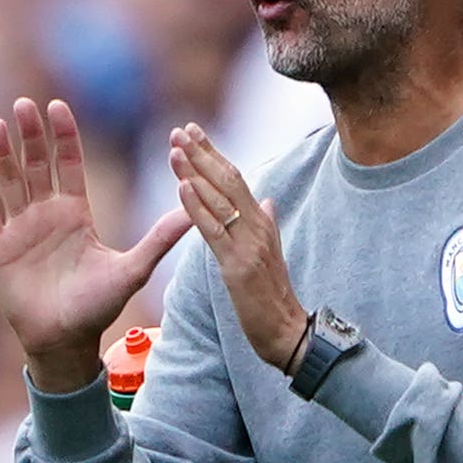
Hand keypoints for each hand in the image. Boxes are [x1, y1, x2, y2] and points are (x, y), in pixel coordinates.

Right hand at [0, 98, 190, 391]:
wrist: (64, 342)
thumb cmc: (98, 308)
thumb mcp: (132, 269)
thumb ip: (159, 239)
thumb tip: (195, 211)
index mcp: (75, 214)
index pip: (68, 164)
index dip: (62, 136)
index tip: (57, 106)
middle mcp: (45, 215)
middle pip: (35, 165)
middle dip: (30, 135)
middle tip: (24, 104)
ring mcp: (19, 230)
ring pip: (8, 182)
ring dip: (2, 154)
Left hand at [170, 125, 306, 371]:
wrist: (287, 332)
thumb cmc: (274, 297)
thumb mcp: (271, 254)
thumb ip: (267, 224)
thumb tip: (265, 199)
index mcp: (261, 222)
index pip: (235, 179)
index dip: (214, 154)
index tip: (194, 132)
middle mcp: (257, 227)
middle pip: (227, 181)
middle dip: (202, 154)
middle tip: (179, 130)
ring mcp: (248, 245)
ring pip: (219, 200)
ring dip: (195, 173)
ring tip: (175, 150)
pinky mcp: (237, 266)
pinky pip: (214, 231)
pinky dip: (197, 208)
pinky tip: (183, 188)